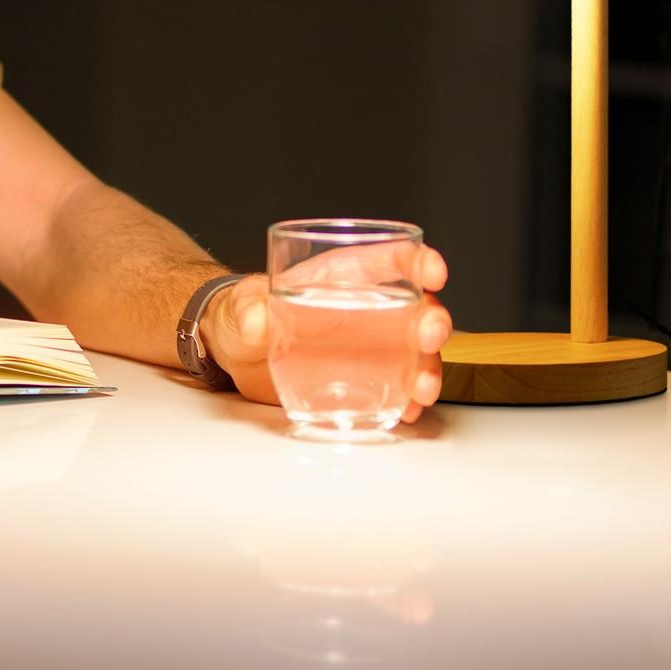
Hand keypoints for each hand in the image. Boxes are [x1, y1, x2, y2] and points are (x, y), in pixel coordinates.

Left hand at [199, 247, 452, 422]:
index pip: (389, 258)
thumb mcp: (241, 305)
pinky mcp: (363, 377)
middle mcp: (366, 307)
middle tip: (429, 335)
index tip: (433, 272)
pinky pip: (397, 387)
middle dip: (432, 320)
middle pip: (415, 307)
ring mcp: (370, 345)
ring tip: (421, 388)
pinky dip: (407, 400)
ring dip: (427, 368)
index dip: (417, 260)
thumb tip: (257, 319)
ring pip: (415, 352)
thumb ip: (248, 309)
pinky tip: (406, 410)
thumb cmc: (244, 313)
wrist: (237, 352)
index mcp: (341, 275)